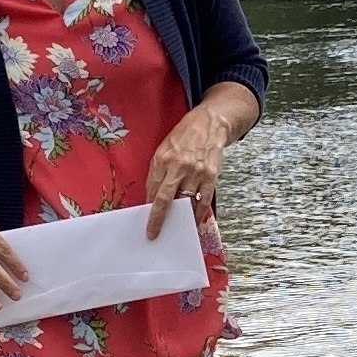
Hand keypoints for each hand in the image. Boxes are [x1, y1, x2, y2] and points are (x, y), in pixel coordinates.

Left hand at [139, 103, 235, 238]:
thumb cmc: (186, 135)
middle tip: (153, 233)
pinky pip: (203, 201)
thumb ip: (159, 171)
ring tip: (176, 228)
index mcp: (162, 159)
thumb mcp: (164, 148)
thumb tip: (154, 194)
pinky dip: (197, 213)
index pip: (152, 189)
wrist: (211, 123)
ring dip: (180, 218)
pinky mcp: (211, 176)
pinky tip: (193, 220)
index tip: (146, 218)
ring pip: (185, 203)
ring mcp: (196, 172)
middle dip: (157, 219)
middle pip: (165, 199)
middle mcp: (178, 166)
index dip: (148, 206)